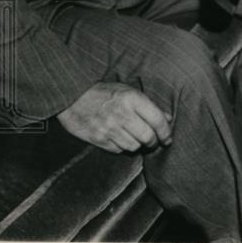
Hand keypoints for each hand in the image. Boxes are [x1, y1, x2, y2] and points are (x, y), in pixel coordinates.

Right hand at [58, 81, 172, 153]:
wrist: (72, 96)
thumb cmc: (104, 92)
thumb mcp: (128, 91)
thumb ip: (148, 105)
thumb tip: (169, 119)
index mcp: (132, 98)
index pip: (157, 120)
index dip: (166, 132)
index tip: (168, 139)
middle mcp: (121, 114)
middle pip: (148, 137)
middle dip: (154, 142)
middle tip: (154, 142)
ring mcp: (108, 128)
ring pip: (134, 146)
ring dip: (139, 146)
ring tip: (137, 140)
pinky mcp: (97, 139)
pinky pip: (118, 150)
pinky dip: (123, 147)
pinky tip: (121, 139)